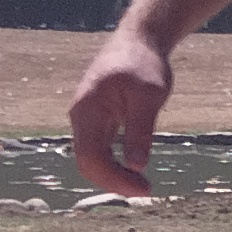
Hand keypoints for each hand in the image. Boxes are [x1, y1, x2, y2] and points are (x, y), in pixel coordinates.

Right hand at [68, 29, 171, 199]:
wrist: (139, 40)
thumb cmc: (145, 63)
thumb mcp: (150, 96)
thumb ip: (140, 130)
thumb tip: (136, 166)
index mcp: (88, 110)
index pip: (91, 157)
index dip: (113, 179)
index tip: (143, 189)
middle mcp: (81, 116)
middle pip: (87, 161)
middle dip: (113, 181)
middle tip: (146, 191)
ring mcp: (87, 118)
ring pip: (92, 157)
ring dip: (113, 175)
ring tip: (142, 186)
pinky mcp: (97, 120)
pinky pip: (99, 149)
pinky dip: (114, 164)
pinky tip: (134, 170)